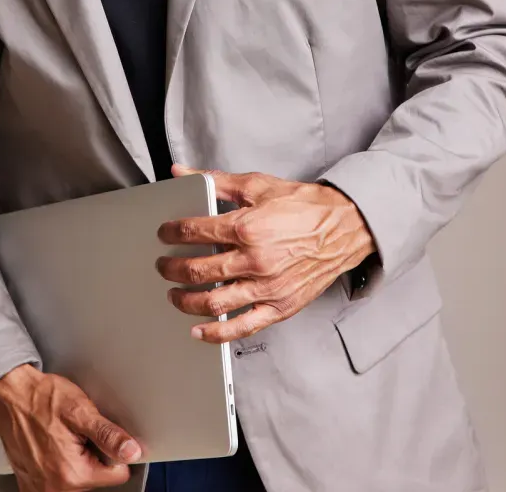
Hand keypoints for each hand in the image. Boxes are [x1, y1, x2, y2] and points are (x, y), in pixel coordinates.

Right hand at [0, 364, 140, 489]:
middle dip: (93, 457)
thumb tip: (131, 451)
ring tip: (63, 438)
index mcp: (73, 474)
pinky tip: (51, 447)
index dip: (114, 451)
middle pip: (96, 479)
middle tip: (77, 434)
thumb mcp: (80, 410)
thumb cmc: (41, 398)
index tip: (101, 436)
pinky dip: (57, 467)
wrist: (10, 395)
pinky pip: (55, 483)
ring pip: (77, 481)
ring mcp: (40, 489)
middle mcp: (56, 489)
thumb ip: (108, 435)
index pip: (117, 475)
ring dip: (75, 462)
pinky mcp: (29, 485)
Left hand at [155, 164, 376, 343]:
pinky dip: (217, 333)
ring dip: (185, 301)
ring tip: (173, 294)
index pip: (194, 232)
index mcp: (247, 227)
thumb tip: (181, 172)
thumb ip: (215, 181)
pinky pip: (243, 327)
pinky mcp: (279, 307)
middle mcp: (254, 260)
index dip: (172, 233)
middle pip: (198, 270)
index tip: (164, 234)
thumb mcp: (256, 185)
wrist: (343, 228)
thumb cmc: (302, 206)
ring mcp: (267, 287)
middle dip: (171, 269)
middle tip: (162, 266)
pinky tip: (199, 330)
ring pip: (214, 302)